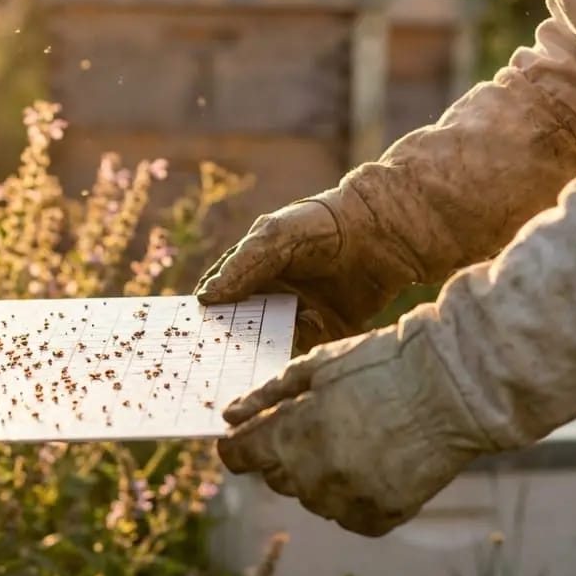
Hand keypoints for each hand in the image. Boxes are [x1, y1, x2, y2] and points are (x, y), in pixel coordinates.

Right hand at [194, 196, 385, 353]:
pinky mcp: (322, 334)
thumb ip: (241, 265)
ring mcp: (293, 317)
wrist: (380, 232)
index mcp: (247, 272)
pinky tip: (315, 321)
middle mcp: (267, 297)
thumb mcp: (275, 236)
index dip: (206, 317)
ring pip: (269, 344)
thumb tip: (205, 297)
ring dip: (271, 343)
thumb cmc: (320, 224)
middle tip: (230, 350)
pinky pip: (303, 351)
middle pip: (240, 329)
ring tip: (285, 324)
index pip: (217, 299)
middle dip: (235, 341)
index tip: (195, 335)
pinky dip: (303, 345)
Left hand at [216, 318, 491, 536]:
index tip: (248, 436)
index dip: (239, 444)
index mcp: (291, 434)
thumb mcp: (317, 366)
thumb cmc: (382, 364)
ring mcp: (349, 500)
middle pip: (275, 477)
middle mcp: (314, 475)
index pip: (238, 455)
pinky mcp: (381, 516)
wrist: (454, 388)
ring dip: (320, 474)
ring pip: (312, 497)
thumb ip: (268, 394)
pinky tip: (375, 463)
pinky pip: (348, 514)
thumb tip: (231, 415)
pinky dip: (354, 495)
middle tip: (322, 422)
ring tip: (356, 439)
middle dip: (286, 453)